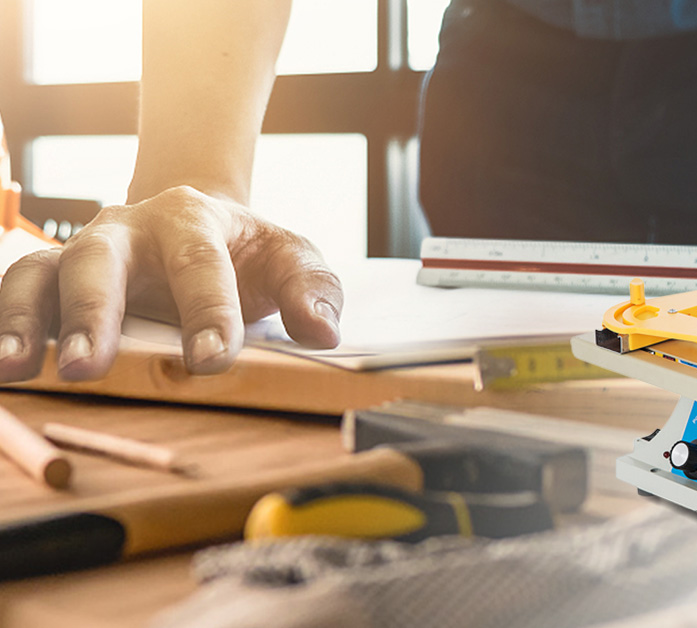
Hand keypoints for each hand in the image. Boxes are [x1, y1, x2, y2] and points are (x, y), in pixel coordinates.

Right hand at [0, 185, 342, 380]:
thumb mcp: (291, 259)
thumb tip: (322, 332)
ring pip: (39, 275)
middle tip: (91, 367)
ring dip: (23, 320)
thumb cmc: (246, 253)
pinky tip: (1, 366)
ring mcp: (83, 253)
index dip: (207, 312)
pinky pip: (15, 295)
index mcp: (193, 220)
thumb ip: (313, 291)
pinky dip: (2, 324)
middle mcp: (127, 230)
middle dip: (94, 314)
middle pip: (99, 261)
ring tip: (13, 369)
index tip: (213, 359)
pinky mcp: (53, 280)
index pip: (200, 265)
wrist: (196, 221)